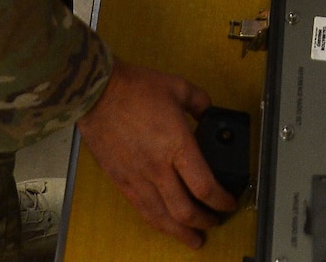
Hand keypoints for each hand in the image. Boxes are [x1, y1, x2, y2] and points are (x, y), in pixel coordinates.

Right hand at [78, 61, 236, 248]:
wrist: (95, 93)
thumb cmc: (134, 88)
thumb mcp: (178, 87)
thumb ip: (200, 102)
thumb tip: (208, 112)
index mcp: (177, 146)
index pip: (205, 187)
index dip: (222, 201)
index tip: (229, 203)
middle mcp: (158, 168)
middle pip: (185, 211)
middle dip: (205, 222)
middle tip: (215, 221)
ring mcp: (137, 178)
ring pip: (162, 218)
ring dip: (180, 232)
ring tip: (193, 239)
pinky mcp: (121, 181)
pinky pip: (142, 210)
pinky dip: (157, 222)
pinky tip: (164, 224)